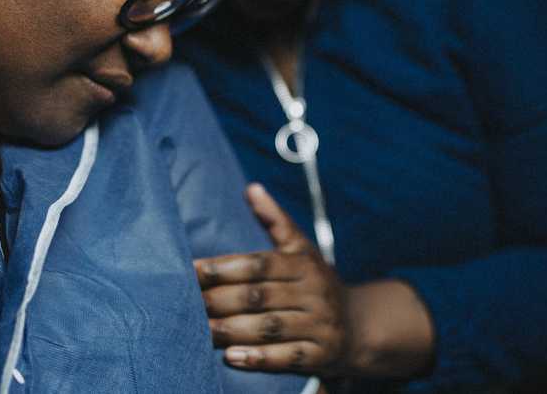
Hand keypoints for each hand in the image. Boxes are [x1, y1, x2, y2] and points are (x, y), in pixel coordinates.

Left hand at [194, 183, 351, 375]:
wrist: (359, 325)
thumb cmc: (315, 282)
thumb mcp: (301, 249)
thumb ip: (275, 220)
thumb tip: (251, 188)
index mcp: (303, 264)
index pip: (258, 264)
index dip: (224, 267)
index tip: (192, 270)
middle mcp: (313, 293)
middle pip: (260, 296)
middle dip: (221, 301)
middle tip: (188, 304)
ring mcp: (319, 325)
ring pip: (270, 327)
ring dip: (233, 330)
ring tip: (202, 332)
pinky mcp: (321, 354)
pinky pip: (287, 358)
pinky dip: (259, 359)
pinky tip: (232, 356)